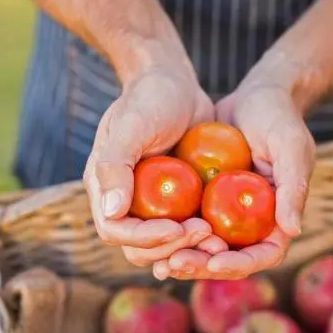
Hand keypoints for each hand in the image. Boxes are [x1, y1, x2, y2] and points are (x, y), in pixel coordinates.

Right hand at [84, 66, 227, 266]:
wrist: (176, 83)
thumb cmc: (150, 97)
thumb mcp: (131, 125)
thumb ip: (115, 166)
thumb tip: (112, 211)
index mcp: (106, 188)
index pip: (116, 231)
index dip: (144, 237)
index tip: (176, 228)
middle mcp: (126, 202)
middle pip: (140, 248)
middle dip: (171, 248)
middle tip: (205, 232)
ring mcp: (153, 206)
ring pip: (166, 246)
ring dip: (190, 249)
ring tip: (217, 240)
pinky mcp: (178, 204)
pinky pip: (189, 231)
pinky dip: (205, 238)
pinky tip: (226, 235)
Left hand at [152, 68, 315, 279]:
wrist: (254, 96)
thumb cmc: (279, 117)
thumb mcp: (290, 146)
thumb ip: (293, 187)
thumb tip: (292, 230)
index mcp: (278, 219)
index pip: (263, 254)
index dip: (239, 264)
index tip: (214, 260)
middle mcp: (253, 224)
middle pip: (229, 259)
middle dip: (202, 266)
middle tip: (174, 264)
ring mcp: (228, 215)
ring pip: (204, 248)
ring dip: (183, 258)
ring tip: (160, 261)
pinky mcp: (205, 202)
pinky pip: (186, 225)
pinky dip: (169, 234)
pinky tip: (146, 236)